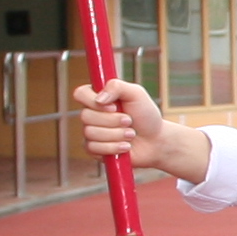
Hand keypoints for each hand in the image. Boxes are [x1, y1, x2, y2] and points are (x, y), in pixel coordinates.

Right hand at [75, 79, 211, 181]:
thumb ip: (117, 86)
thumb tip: (99, 98)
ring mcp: (90, 132)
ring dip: (117, 134)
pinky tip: (126, 146)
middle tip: (130, 121)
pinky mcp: (94, 149)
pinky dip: (114, 147)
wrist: (156, 141)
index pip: (80, 94)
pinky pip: (93, 148)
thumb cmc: (146, 116)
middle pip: (85, 116)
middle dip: (113, 121)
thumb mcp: (137, 94)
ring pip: (90, 133)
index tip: (114, 107)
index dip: (93, 101)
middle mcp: (91, 114)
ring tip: (131, 134)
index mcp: (98, 98)